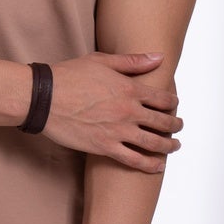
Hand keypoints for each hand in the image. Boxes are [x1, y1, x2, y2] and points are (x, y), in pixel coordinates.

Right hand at [41, 52, 182, 171]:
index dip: (173, 103)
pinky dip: (149, 164)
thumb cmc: (69, 76)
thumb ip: (133, 61)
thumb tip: (159, 57)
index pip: (163, 98)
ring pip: (153, 143)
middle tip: (179, 126)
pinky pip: (134, 160)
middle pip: (163, 122)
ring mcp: (118, 131)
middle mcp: (129, 111)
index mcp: (130, 89)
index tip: (175, 105)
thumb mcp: (102, 61)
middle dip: (175, 125)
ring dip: (168, 146)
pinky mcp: (105, 147)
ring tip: (174, 146)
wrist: (44, 98)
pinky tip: (158, 166)